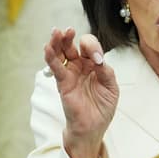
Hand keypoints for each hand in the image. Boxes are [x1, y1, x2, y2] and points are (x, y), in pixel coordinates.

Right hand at [43, 26, 118, 157]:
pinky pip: (56, 68)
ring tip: (55, 32)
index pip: (90, 47)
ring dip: (57, 42)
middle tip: (68, 30)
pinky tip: (47, 48)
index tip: (97, 60)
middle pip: (72, 46)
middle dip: (69, 37)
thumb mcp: (111, 87)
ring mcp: (70, 74)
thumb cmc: (102, 108)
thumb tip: (97, 58)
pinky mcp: (63, 83)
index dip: (93, 48)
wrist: (93, 127)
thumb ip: (106, 71)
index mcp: (94, 64)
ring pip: (61, 54)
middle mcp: (80, 66)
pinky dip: (51, 58)